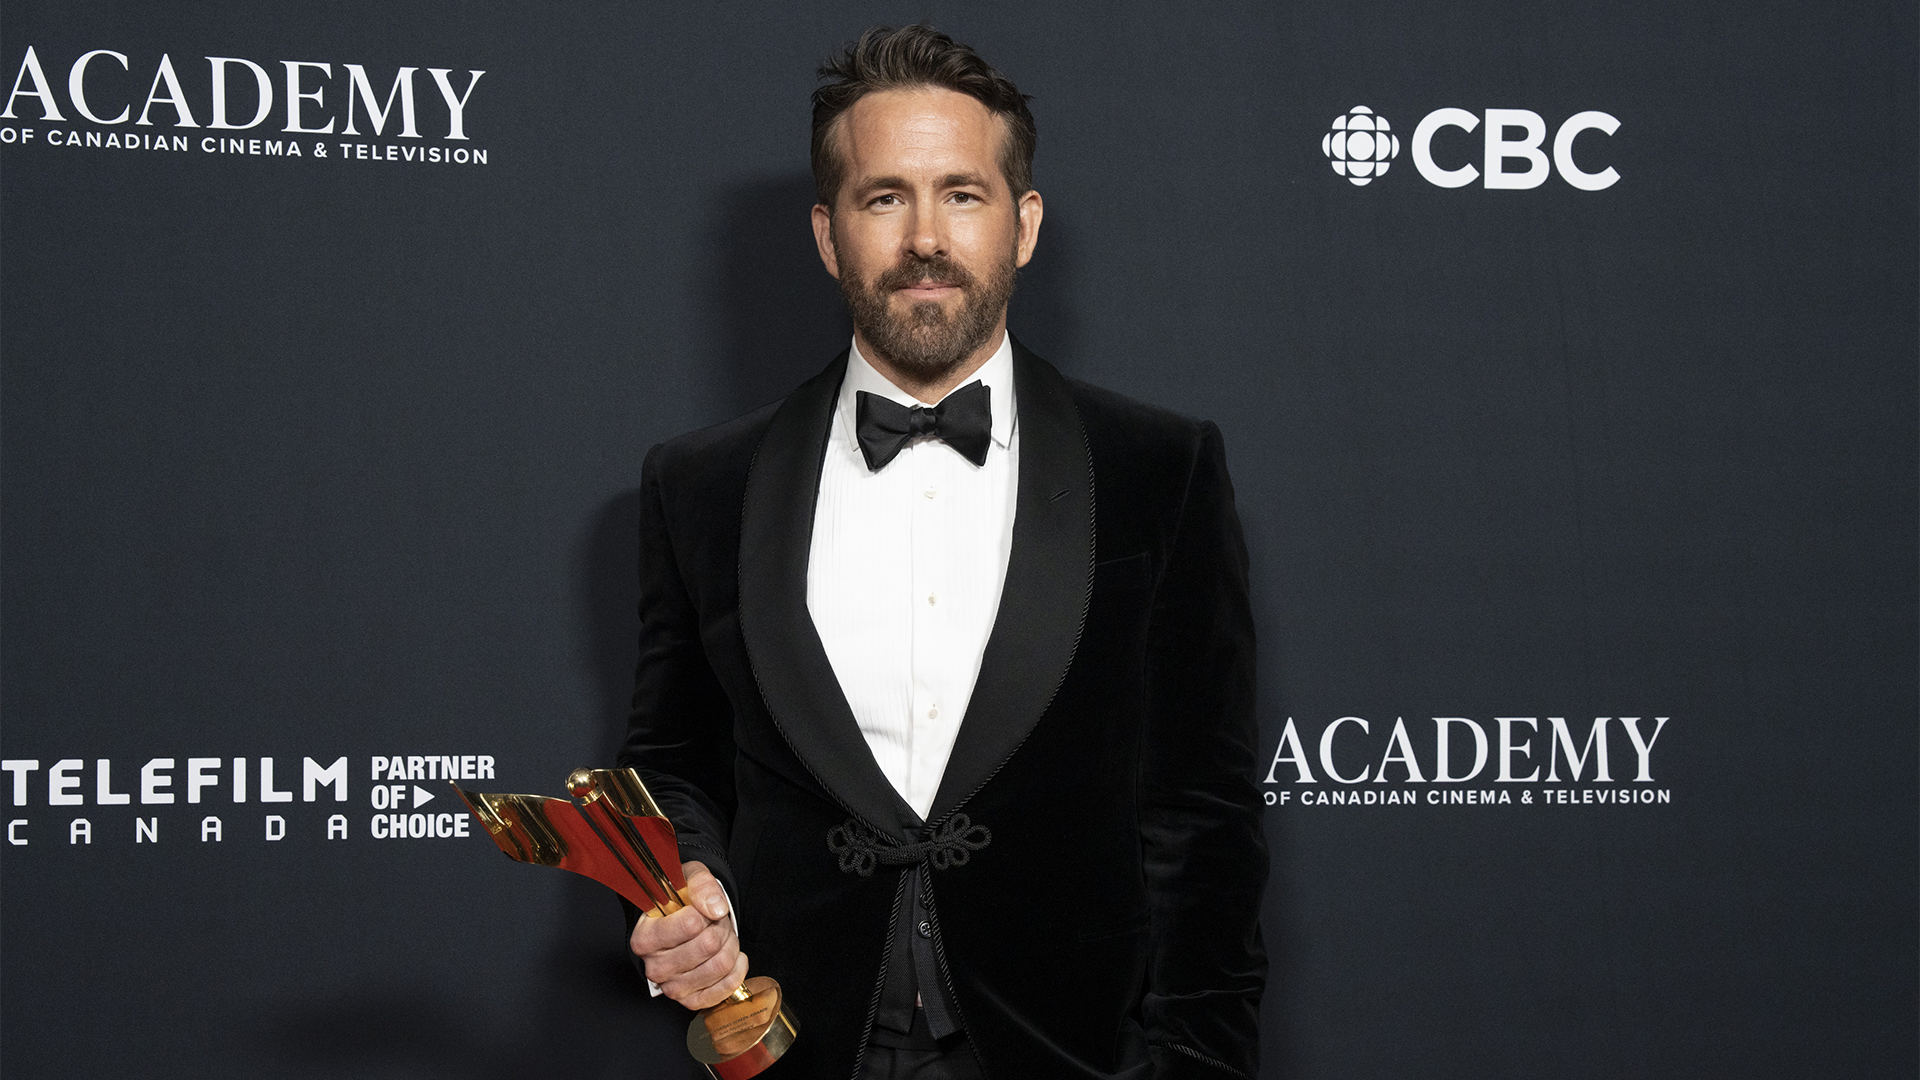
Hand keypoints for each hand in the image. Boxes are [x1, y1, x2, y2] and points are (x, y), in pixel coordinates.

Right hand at [629, 860, 747, 1009]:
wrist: (683, 926)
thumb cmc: (681, 904)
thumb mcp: (688, 880)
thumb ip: (701, 885)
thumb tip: (715, 908)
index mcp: (645, 938)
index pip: (690, 925)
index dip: (705, 912)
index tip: (700, 909)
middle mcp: (655, 967)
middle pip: (709, 945)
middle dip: (720, 927)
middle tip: (714, 922)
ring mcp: (673, 988)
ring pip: (721, 964)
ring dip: (730, 945)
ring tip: (720, 936)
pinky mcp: (692, 1000)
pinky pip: (727, 987)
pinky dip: (737, 968)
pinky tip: (731, 955)